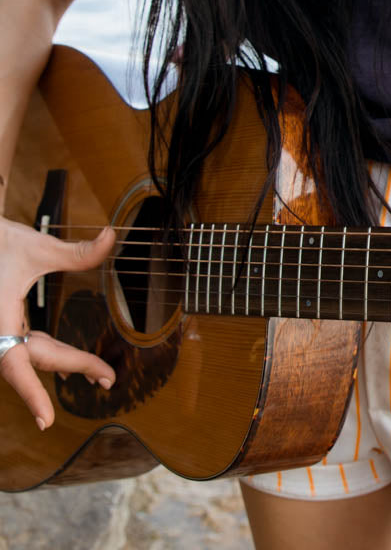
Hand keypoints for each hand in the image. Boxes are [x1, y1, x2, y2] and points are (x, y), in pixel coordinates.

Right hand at [0, 216, 115, 428]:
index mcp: (0, 321)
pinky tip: (66, 365)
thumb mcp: (37, 247)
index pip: (15, 365)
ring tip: (97, 373)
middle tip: (108, 378)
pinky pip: (22, 350)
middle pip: (34, 360)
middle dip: (73, 366)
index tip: (46, 421)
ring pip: (29, 357)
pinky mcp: (2, 328)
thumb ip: (76, 251)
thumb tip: (112, 236)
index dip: (31, 394)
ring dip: (61, 362)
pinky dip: (46, 355)